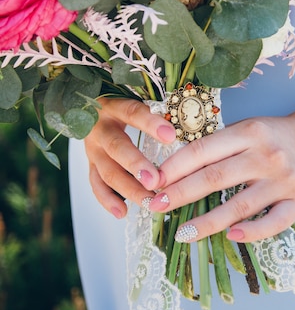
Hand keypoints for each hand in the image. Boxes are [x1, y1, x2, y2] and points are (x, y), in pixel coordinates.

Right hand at [84, 97, 175, 217]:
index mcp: (113, 105)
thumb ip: (157, 108)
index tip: (171, 135)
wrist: (91, 107)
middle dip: (136, 165)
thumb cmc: (124, 104)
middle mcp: (100, 127)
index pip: (132, 112)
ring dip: (128, 188)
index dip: (150, 124)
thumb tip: (189, 120)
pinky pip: (96, 184)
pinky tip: (123, 212)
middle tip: (155, 181)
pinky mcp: (91, 163)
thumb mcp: (136, 98)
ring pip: (107, 170)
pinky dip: (108, 200)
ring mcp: (92, 148)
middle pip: (116, 147)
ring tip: (148, 201)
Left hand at [145, 116, 294, 242]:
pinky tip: (231, 236)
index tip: (154, 182)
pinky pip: (273, 223)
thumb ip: (216, 146)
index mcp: (248, 132)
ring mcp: (282, 181)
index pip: (204, 150)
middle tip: (156, 207)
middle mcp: (266, 155)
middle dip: (181, 193)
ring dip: (207, 222)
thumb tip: (171, 172)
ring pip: (239, 205)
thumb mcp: (243, 130)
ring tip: (182, 233)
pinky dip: (252, 232)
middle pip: (216, 177)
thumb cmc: (268, 138)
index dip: (175, 167)